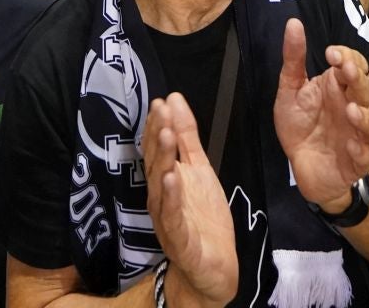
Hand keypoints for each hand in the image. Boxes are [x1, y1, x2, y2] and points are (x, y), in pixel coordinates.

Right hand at [144, 94, 239, 307]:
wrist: (213, 269)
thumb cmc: (202, 219)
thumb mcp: (200, 170)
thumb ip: (188, 137)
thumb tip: (174, 99)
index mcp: (166, 181)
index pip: (158, 149)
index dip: (158, 126)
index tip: (160, 102)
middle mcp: (161, 199)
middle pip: (156, 164)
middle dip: (158, 137)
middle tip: (161, 112)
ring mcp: (168, 220)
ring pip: (161, 188)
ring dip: (163, 160)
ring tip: (167, 136)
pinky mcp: (180, 241)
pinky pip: (172, 219)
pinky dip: (170, 198)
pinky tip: (171, 179)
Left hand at [274, 18, 368, 211]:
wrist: (302, 165)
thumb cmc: (300, 125)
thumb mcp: (290, 90)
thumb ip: (293, 59)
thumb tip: (293, 22)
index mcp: (337, 88)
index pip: (352, 65)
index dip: (347, 57)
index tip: (331, 53)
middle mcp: (351, 107)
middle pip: (365, 90)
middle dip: (359, 80)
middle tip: (347, 71)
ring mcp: (357, 135)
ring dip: (365, 117)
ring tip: (351, 111)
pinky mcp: (356, 162)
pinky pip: (366, 156)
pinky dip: (361, 151)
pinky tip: (351, 146)